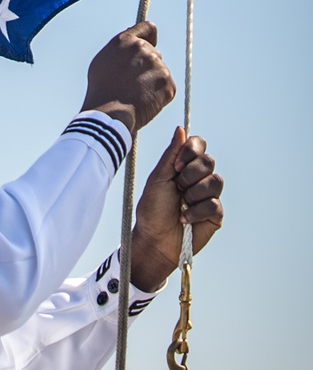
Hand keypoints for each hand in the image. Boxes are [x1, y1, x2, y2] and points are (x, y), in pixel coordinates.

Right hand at [81, 22, 175, 133]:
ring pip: (160, 72)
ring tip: (135, 95)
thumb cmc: (101, 90)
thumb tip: (131, 46)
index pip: (148, 28)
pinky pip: (167, 88)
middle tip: (133, 83)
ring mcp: (158, 66)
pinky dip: (159, 96)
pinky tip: (144, 102)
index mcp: (125, 41)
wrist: (109, 114)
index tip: (151, 44)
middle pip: (154, 54)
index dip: (150, 37)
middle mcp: (143, 49)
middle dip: (147, 66)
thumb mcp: (103, 61)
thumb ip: (120, 49)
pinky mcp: (168, 84)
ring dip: (152, 82)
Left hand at [130, 127, 223, 291]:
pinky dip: (197, 211)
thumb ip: (171, 154)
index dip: (191, 151)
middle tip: (177, 188)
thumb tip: (180, 129)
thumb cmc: (152, 210)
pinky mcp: (216, 214)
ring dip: (194, 193)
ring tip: (181, 205)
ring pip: (216, 181)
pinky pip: (215, 203)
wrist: (155, 240)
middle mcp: (199, 178)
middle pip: (209, 161)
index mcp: (184, 166)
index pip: (199, 144)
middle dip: (190, 174)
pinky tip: (185, 218)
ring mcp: (209, 195)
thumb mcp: (158, 179)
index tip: (176, 166)